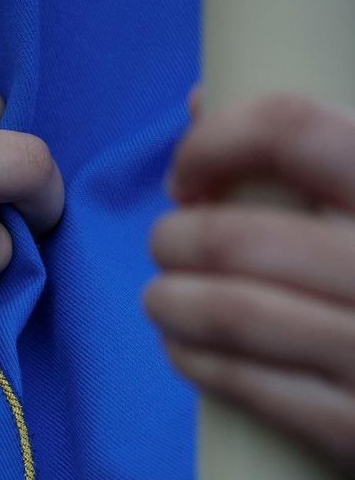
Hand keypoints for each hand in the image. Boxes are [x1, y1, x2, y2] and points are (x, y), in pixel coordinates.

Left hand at [147, 91, 354, 474]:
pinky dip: (195, 359)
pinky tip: (186, 349)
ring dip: (169, 300)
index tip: (190, 173)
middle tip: (169, 245)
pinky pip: (246, 383)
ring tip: (162, 298)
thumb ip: (316, 150)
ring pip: (227, 310)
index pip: (293, 128)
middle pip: (238, 233)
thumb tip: (202, 97)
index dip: (216, 142)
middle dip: (177, 238)